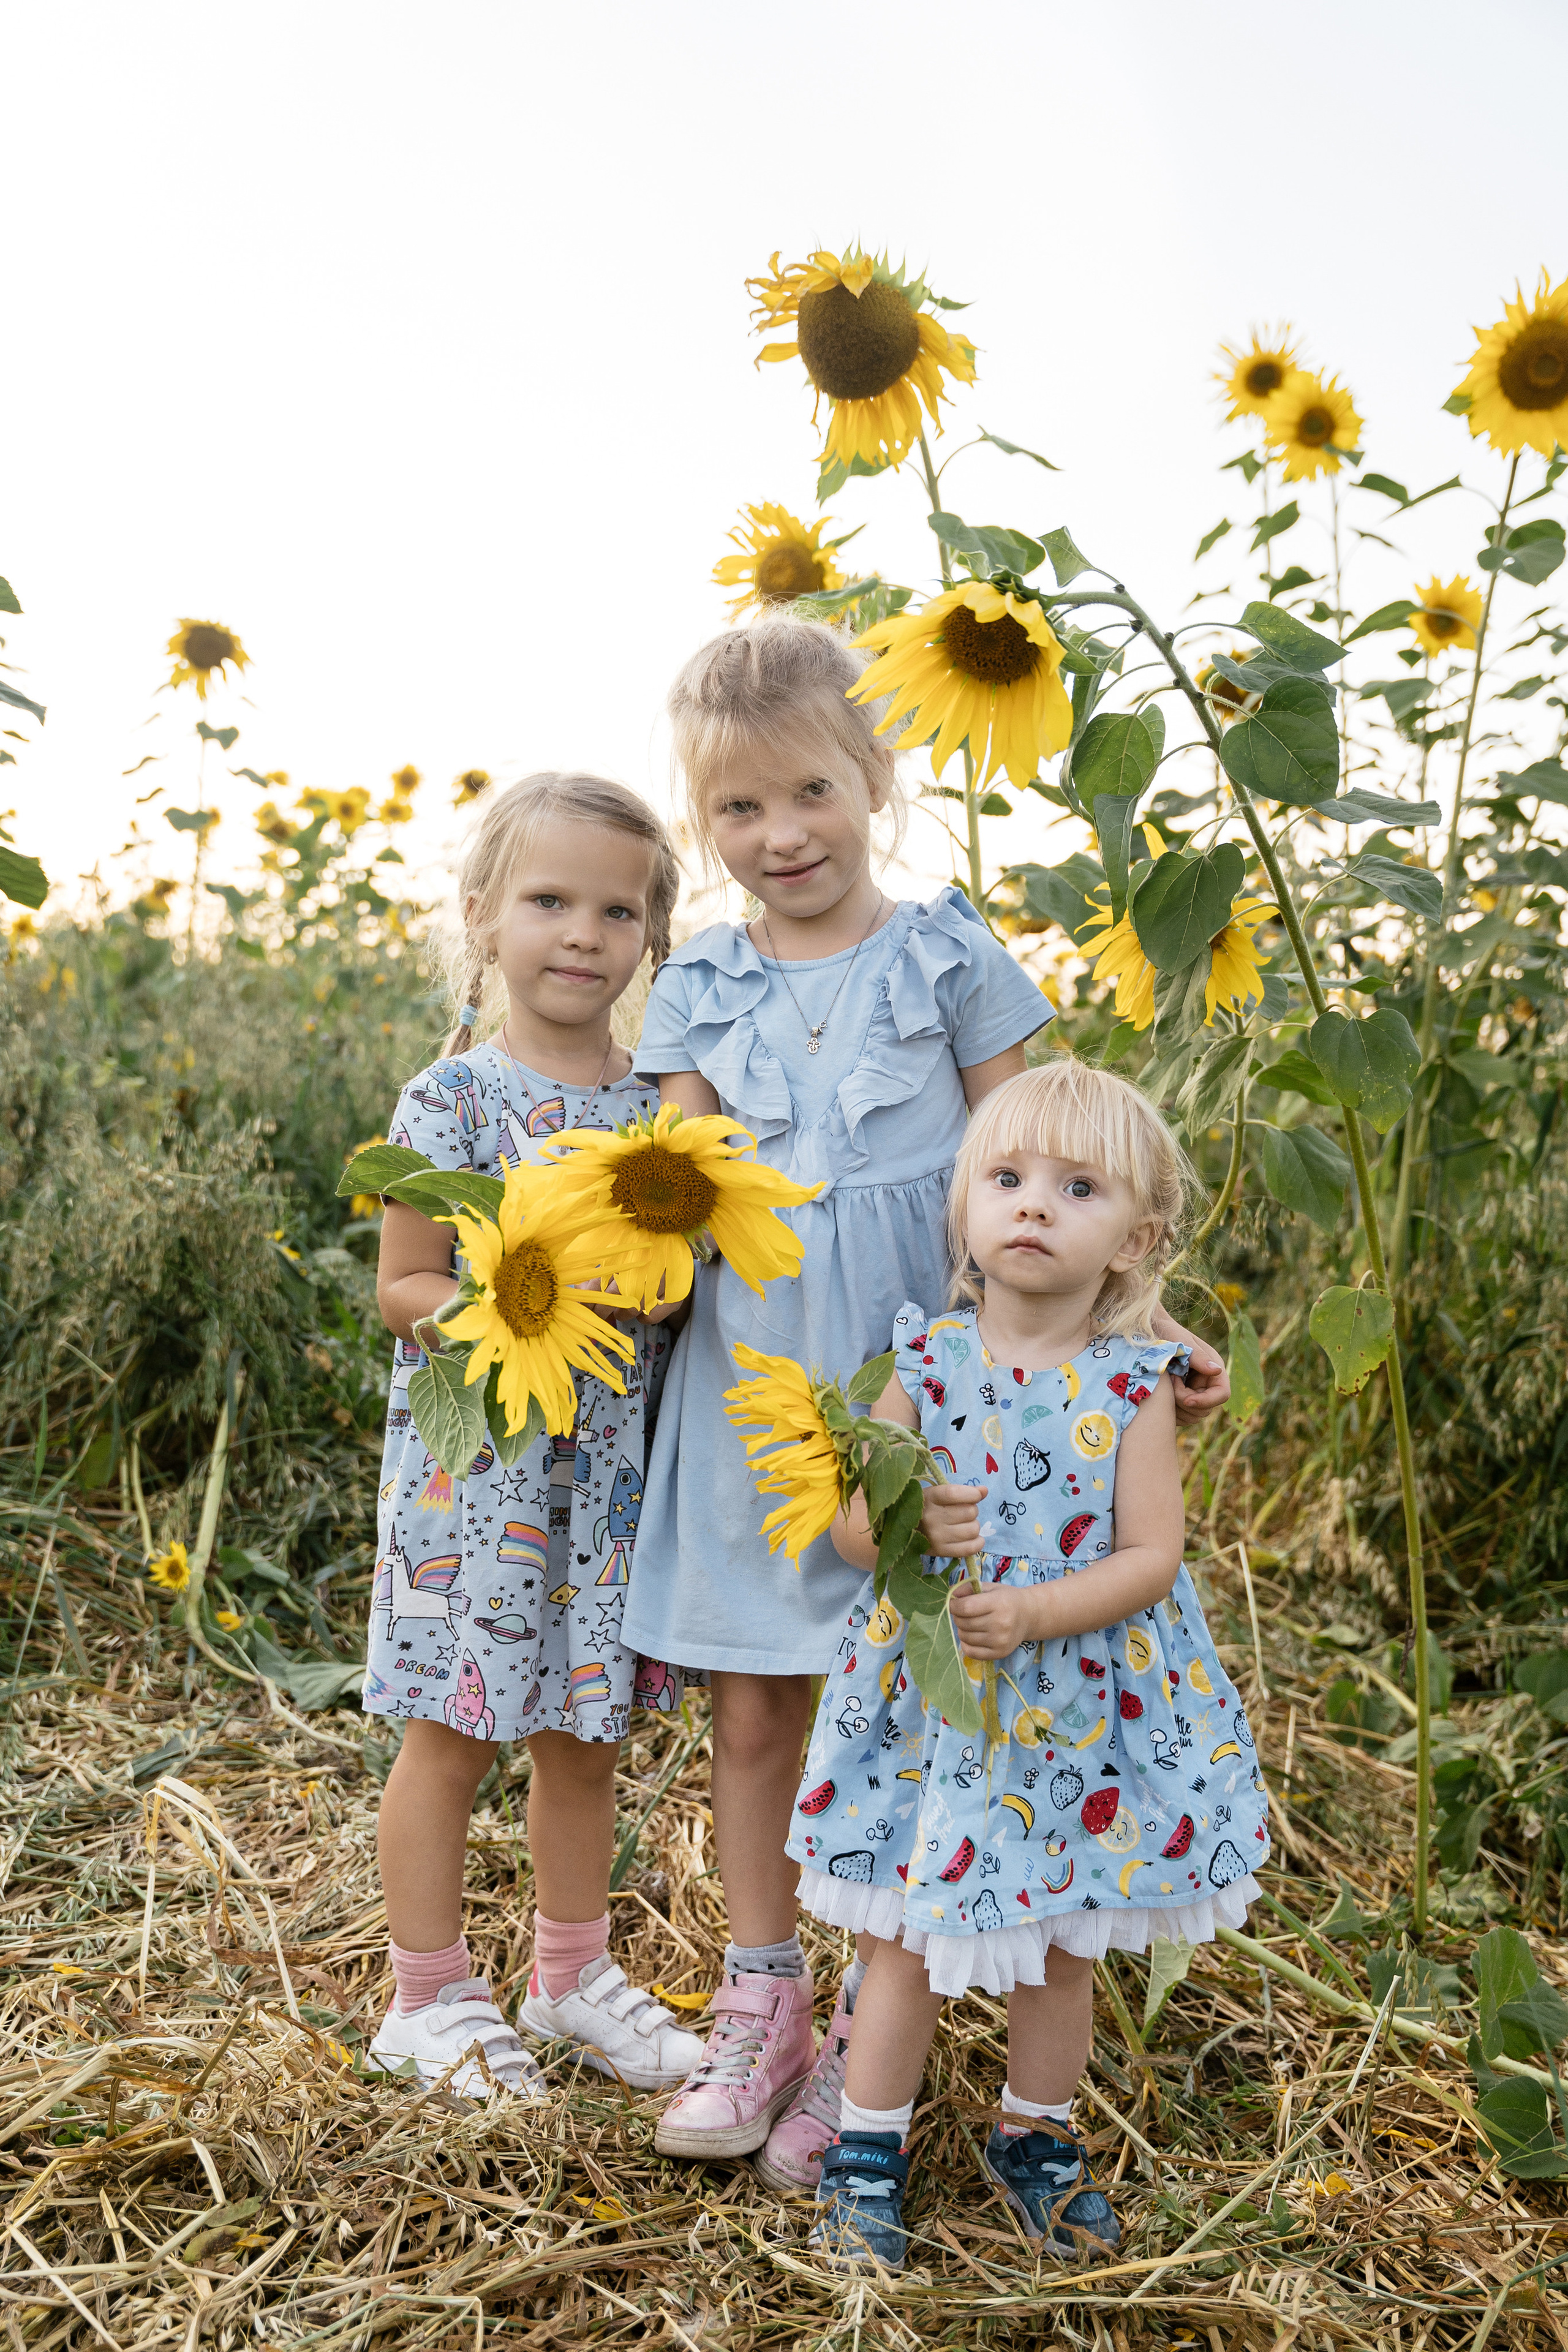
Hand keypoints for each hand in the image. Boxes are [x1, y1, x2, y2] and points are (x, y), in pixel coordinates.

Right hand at [920, 1481, 984, 1557]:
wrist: (901, 1528)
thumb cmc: (924, 1507)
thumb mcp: (936, 1493)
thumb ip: (960, 1491)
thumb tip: (984, 1490)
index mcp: (928, 1498)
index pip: (954, 1494)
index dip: (972, 1494)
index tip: (978, 1494)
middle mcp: (931, 1518)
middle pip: (969, 1512)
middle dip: (972, 1510)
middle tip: (963, 1513)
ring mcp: (936, 1536)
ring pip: (972, 1529)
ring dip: (973, 1526)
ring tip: (964, 1525)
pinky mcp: (940, 1551)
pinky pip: (969, 1548)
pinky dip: (977, 1543)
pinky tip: (974, 1538)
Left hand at [949, 1579, 1032, 1659]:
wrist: (1029, 1616)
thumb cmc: (1007, 1599)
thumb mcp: (990, 1587)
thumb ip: (968, 1588)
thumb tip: (951, 1595)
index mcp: (998, 1603)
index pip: (966, 1607)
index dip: (953, 1605)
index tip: (953, 1603)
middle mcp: (1001, 1624)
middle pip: (964, 1622)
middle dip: (957, 1616)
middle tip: (963, 1612)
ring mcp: (1000, 1641)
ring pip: (965, 1637)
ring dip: (962, 1629)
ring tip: (970, 1623)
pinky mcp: (999, 1653)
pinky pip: (971, 1652)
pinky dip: (966, 1644)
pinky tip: (972, 1635)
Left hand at [1152, 1305, 1229, 1421]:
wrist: (1149, 1332)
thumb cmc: (1166, 1332)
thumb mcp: (1181, 1341)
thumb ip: (1197, 1356)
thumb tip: (1216, 1371)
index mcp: (1213, 1368)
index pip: (1222, 1394)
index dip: (1206, 1401)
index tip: (1185, 1399)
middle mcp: (1206, 1382)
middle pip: (1205, 1409)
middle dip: (1186, 1402)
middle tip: (1169, 1383)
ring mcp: (1193, 1391)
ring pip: (1193, 1415)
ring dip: (1177, 1407)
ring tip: (1164, 1386)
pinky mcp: (1180, 1398)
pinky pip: (1180, 1415)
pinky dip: (1170, 1411)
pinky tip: (1158, 1396)